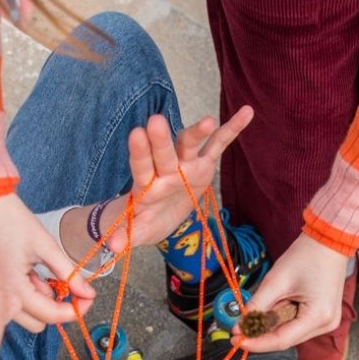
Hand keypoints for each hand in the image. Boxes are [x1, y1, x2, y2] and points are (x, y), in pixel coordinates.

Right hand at [0, 194, 95, 331]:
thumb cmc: (10, 218)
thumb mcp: (45, 246)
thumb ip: (68, 273)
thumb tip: (89, 293)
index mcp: (14, 289)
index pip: (52, 315)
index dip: (76, 309)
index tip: (89, 298)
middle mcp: (0, 298)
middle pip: (39, 322)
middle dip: (57, 307)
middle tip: (69, 285)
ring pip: (27, 314)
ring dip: (41, 299)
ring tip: (40, 270)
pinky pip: (15, 302)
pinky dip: (27, 292)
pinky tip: (27, 270)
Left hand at [107, 107, 254, 251]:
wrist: (158, 214)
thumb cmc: (145, 220)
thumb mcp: (136, 231)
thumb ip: (125, 235)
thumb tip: (112, 246)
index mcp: (147, 185)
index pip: (141, 167)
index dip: (140, 152)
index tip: (136, 135)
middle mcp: (165, 169)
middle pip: (163, 153)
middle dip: (161, 140)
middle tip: (157, 121)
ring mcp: (185, 164)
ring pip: (189, 144)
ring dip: (197, 132)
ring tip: (209, 122)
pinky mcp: (204, 164)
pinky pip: (218, 145)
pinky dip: (232, 129)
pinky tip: (246, 113)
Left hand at [230, 232, 349, 351]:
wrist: (328, 243)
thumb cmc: (306, 256)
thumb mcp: (276, 281)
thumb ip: (257, 306)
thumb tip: (239, 326)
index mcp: (318, 317)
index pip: (282, 341)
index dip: (257, 343)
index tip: (236, 340)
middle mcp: (326, 325)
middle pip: (286, 339)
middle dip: (261, 333)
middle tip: (240, 326)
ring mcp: (327, 323)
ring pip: (290, 333)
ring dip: (271, 324)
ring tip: (265, 304)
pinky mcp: (323, 318)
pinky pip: (297, 325)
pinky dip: (282, 319)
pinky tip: (277, 304)